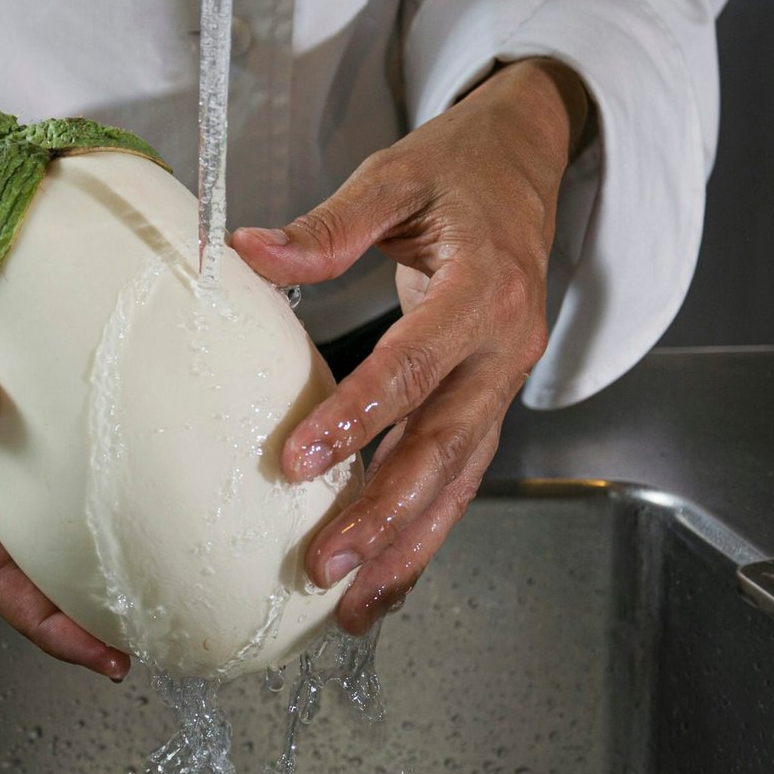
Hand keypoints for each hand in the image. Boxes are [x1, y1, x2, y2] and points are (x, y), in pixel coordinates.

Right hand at [0, 130, 129, 679]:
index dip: (45, 618)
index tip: (105, 654)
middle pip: (52, 529)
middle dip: (108, 575)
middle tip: (184, 594)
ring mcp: (7, 395)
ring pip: (74, 461)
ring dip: (128, 489)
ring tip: (198, 508)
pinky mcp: (29, 344)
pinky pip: (80, 384)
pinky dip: (123, 395)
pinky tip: (170, 391)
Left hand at [233, 59, 586, 633]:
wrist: (528, 167)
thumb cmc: (460, 171)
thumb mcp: (396, 176)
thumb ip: (328, 223)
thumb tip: (245, 251)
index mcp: (483, 290)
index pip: (415, 366)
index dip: (357, 417)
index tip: (296, 462)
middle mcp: (505, 349)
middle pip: (445, 447)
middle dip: (385, 515)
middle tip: (324, 565)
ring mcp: (503, 383)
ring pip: (458, 479)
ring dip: (407, 545)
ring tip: (352, 606)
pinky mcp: (488, 401)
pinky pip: (459, 476)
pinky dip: (423, 530)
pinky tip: (383, 577)